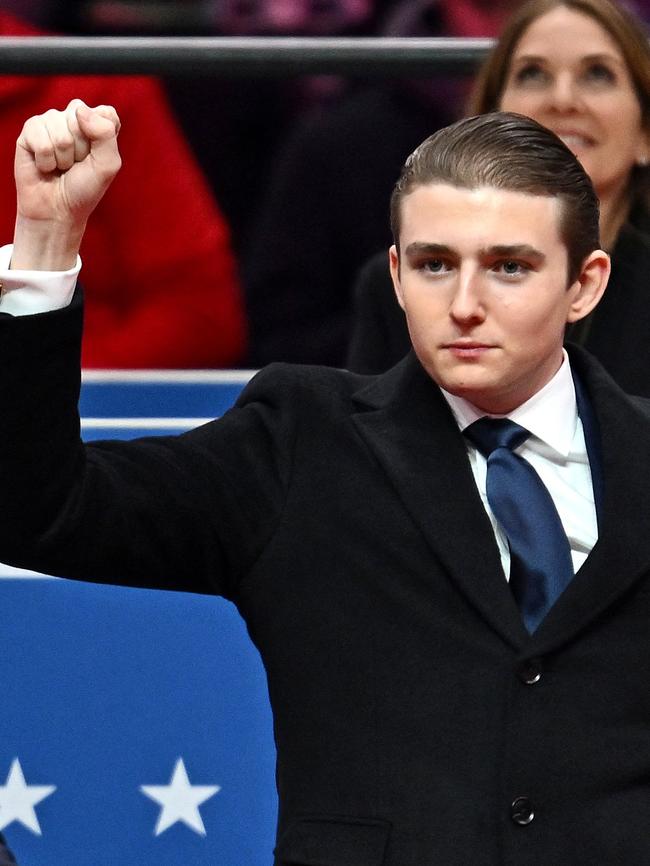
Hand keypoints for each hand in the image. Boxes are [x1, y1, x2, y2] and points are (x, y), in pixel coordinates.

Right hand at [12, 99, 121, 269]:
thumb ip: (106, 133)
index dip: (103, 138)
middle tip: (76, 165)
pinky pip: (39, 136)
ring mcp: (50, 123)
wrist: (58, 210)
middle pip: (79, 116)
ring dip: (63, 156)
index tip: (97, 157)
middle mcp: (73, 119)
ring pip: (59, 127)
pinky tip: (45, 166)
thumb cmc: (84, 189)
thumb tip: (80, 110)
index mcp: (96, 125)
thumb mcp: (108, 165)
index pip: (105, 113)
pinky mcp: (30, 131)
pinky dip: (46, 159)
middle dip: (81, 148)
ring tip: (61, 167)